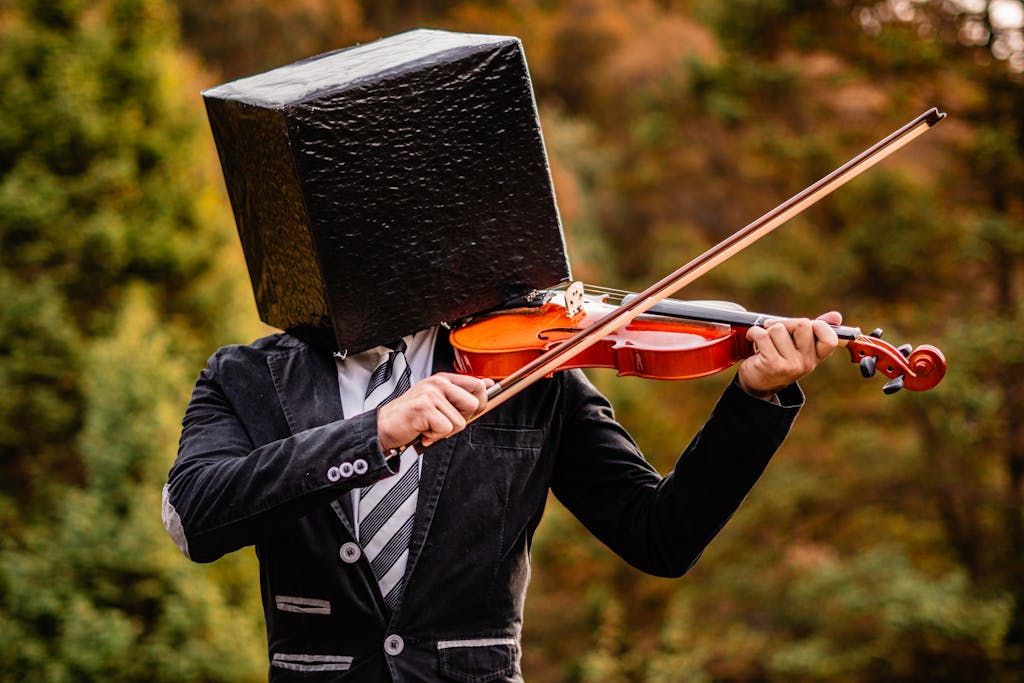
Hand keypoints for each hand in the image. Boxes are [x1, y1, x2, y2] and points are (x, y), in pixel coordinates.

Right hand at [377, 373, 493, 450]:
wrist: (385, 427)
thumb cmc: (413, 416)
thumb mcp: (439, 401)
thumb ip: (462, 393)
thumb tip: (489, 385)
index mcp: (444, 379)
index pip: (479, 385)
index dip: (480, 403)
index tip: (467, 412)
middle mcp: (438, 383)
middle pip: (474, 404)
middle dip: (462, 420)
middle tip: (443, 421)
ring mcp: (431, 394)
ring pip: (460, 422)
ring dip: (445, 431)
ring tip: (429, 426)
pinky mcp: (424, 408)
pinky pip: (446, 429)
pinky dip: (435, 436)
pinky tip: (423, 431)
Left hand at [737, 311, 841, 398]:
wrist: (757, 383)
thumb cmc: (779, 358)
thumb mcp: (799, 347)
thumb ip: (815, 330)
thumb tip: (836, 316)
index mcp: (817, 357)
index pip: (830, 339)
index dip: (820, 326)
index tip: (808, 325)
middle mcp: (806, 363)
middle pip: (802, 324)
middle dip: (785, 323)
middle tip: (777, 331)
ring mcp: (790, 365)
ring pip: (778, 329)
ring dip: (767, 330)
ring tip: (765, 342)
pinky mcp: (772, 364)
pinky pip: (762, 335)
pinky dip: (753, 332)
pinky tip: (753, 340)